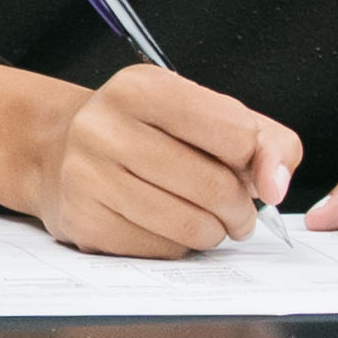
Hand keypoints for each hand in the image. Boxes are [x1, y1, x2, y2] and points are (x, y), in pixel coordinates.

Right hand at [0, 56, 292, 256]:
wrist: (60, 151)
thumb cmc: (150, 133)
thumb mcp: (205, 114)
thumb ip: (265, 141)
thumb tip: (276, 184)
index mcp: (142, 88)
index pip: (237, 133)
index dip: (256, 160)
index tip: (247, 169)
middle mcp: (105, 125)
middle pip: (216, 187)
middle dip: (240, 209)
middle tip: (236, 211)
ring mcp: (87, 175)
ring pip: (192, 226)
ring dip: (213, 232)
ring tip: (205, 220)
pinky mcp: (83, 220)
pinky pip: (161, 250)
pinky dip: (178, 245)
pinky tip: (164, 226)